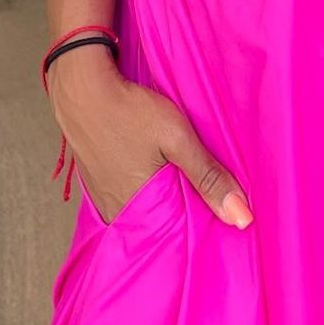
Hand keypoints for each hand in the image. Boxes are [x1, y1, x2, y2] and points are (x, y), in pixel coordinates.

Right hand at [47, 49, 253, 228]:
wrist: (82, 87)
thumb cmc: (129, 110)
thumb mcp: (177, 138)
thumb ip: (208, 177)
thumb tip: (242, 217)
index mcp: (138, 211)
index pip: (176, 237)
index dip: (200, 228)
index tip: (222, 223)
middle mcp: (117, 213)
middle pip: (160, 224)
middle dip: (183, 215)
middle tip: (207, 201)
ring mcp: (104, 199)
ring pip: (143, 210)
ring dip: (163, 201)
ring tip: (184, 186)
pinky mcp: (98, 183)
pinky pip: (127, 197)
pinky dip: (144, 190)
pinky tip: (156, 174)